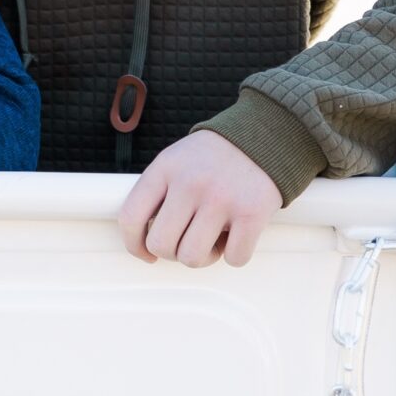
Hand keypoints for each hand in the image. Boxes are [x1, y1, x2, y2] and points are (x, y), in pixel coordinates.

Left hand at [118, 133, 281, 268]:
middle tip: (187, 241)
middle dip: (172, 252)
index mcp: (165, 169)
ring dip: (203, 257)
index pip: (130, 218)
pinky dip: (234, 255)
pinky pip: (233, 259)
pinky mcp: (252, 214)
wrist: (265, 136)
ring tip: (213, 238)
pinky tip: (236, 235)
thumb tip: (143, 240)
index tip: (146, 253)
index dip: (134, 245)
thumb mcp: (175, 161)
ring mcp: (221, 199)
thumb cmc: (215, 157)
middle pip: (160, 244)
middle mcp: (189, 184)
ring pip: (192, 258)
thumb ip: (157, 193)